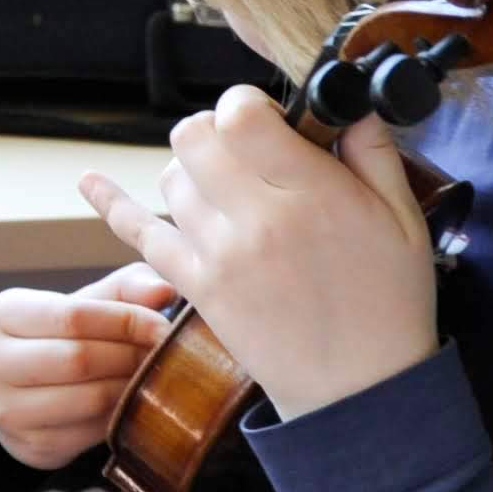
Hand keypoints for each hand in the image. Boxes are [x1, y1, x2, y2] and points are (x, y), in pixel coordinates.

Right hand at [0, 262, 176, 469]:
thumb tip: (163, 291)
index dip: (127, 320)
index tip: (163, 325)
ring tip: (149, 376)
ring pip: (89, 398)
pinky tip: (128, 402)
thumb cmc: (61, 338)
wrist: (26, 391)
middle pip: (79, 359)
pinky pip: (91, 433)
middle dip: (131, 355)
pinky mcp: (29, 444)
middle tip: (163, 353)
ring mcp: (5, 409)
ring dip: (130, 388)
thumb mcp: (85, 304)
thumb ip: (124, 289)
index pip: (73, 316)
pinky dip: (119, 417)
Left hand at [78, 85, 438, 420]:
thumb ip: (371, 153)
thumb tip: (348, 101)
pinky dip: (111, 203)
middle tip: (243, 151)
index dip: (246, 104)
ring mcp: (216, 253)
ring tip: (226, 188)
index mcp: (310, 194)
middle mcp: (254, 219)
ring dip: (192, 171)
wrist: (358, 390)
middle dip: (215, 131)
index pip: (240, 115)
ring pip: (171, 178)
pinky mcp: (193, 285)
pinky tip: (88, 181)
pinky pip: (138, 232)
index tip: (266, 120)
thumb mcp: (403, 220)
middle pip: (193, 137)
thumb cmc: (388, 303)